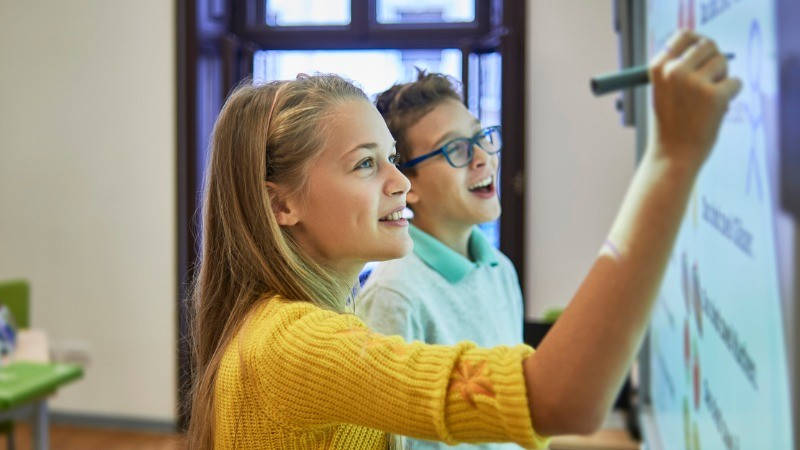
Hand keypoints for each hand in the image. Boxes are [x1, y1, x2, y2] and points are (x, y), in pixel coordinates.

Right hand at [648, 30, 741, 170]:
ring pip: (723, 63)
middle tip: (711, 81)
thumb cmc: (670, 125)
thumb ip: (679, 69)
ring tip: (709, 100)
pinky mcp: (715, 96)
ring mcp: (694, 83)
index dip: (697, 42)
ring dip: (723, 78)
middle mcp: (674, 71)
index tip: (702, 55)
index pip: (684, 36)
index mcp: (657, 68)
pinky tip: (716, 111)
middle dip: (715, 60)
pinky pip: (736, 82)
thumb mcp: (664, 92)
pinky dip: (731, 95)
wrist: (672, 157)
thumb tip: (706, 46)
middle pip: (708, 45)